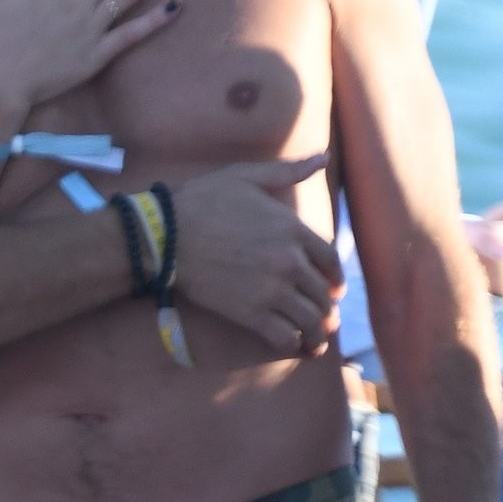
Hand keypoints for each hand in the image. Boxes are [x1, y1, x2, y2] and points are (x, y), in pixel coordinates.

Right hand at [172, 155, 342, 354]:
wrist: (166, 235)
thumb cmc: (202, 201)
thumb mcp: (246, 176)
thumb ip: (288, 171)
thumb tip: (323, 157)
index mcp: (293, 228)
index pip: (331, 260)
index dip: (336, 278)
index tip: (333, 288)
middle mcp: (290, 261)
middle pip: (323, 293)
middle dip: (327, 308)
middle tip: (324, 316)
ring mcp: (272, 290)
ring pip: (311, 320)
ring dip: (317, 332)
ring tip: (314, 339)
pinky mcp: (251, 313)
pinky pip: (285, 336)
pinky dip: (293, 344)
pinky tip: (292, 344)